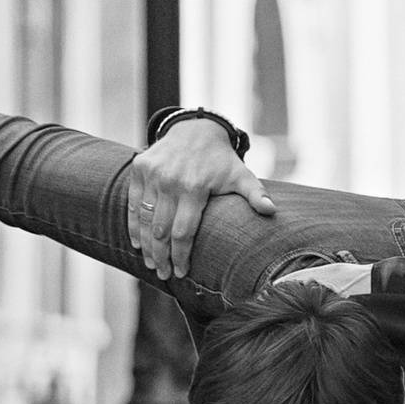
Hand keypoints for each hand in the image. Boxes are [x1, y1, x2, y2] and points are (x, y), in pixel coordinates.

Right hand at [125, 119, 275, 280]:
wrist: (195, 128)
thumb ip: (255, 194)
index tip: (181, 273)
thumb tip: (272, 212)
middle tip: (163, 274)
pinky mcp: (140, 169)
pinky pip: (133, 203)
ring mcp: (152, 175)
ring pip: (145, 220)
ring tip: (150, 264)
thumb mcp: (240, 174)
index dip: (181, 256)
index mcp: (195, 187)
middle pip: (161, 231)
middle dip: (161, 257)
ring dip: (146, 246)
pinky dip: (133, 225)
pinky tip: (137, 243)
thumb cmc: (220, 159)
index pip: (183, 232)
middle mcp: (170, 181)